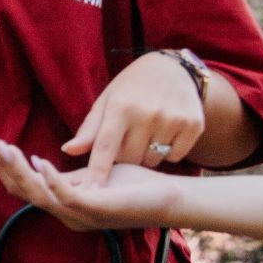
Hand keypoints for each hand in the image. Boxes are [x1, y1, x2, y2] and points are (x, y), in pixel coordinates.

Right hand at [0, 133, 180, 232]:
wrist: (171, 199)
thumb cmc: (134, 186)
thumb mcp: (92, 174)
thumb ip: (67, 173)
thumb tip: (36, 161)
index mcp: (62, 203)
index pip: (20, 185)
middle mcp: (66, 213)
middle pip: (21, 190)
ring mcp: (81, 215)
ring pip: (37, 194)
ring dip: (17, 169)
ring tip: (3, 146)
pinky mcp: (98, 210)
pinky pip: (67, 196)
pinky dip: (50, 178)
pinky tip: (38, 160)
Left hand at [62, 50, 204, 183]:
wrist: (172, 69)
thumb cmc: (131, 88)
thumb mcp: (107, 101)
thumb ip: (90, 129)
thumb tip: (68, 150)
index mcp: (121, 107)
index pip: (106, 146)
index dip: (97, 171)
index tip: (90, 193)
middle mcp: (148, 114)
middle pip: (130, 159)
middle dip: (124, 157)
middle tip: (126, 139)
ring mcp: (173, 120)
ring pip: (152, 161)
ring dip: (145, 156)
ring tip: (145, 134)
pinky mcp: (194, 125)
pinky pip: (174, 157)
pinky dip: (167, 152)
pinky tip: (164, 134)